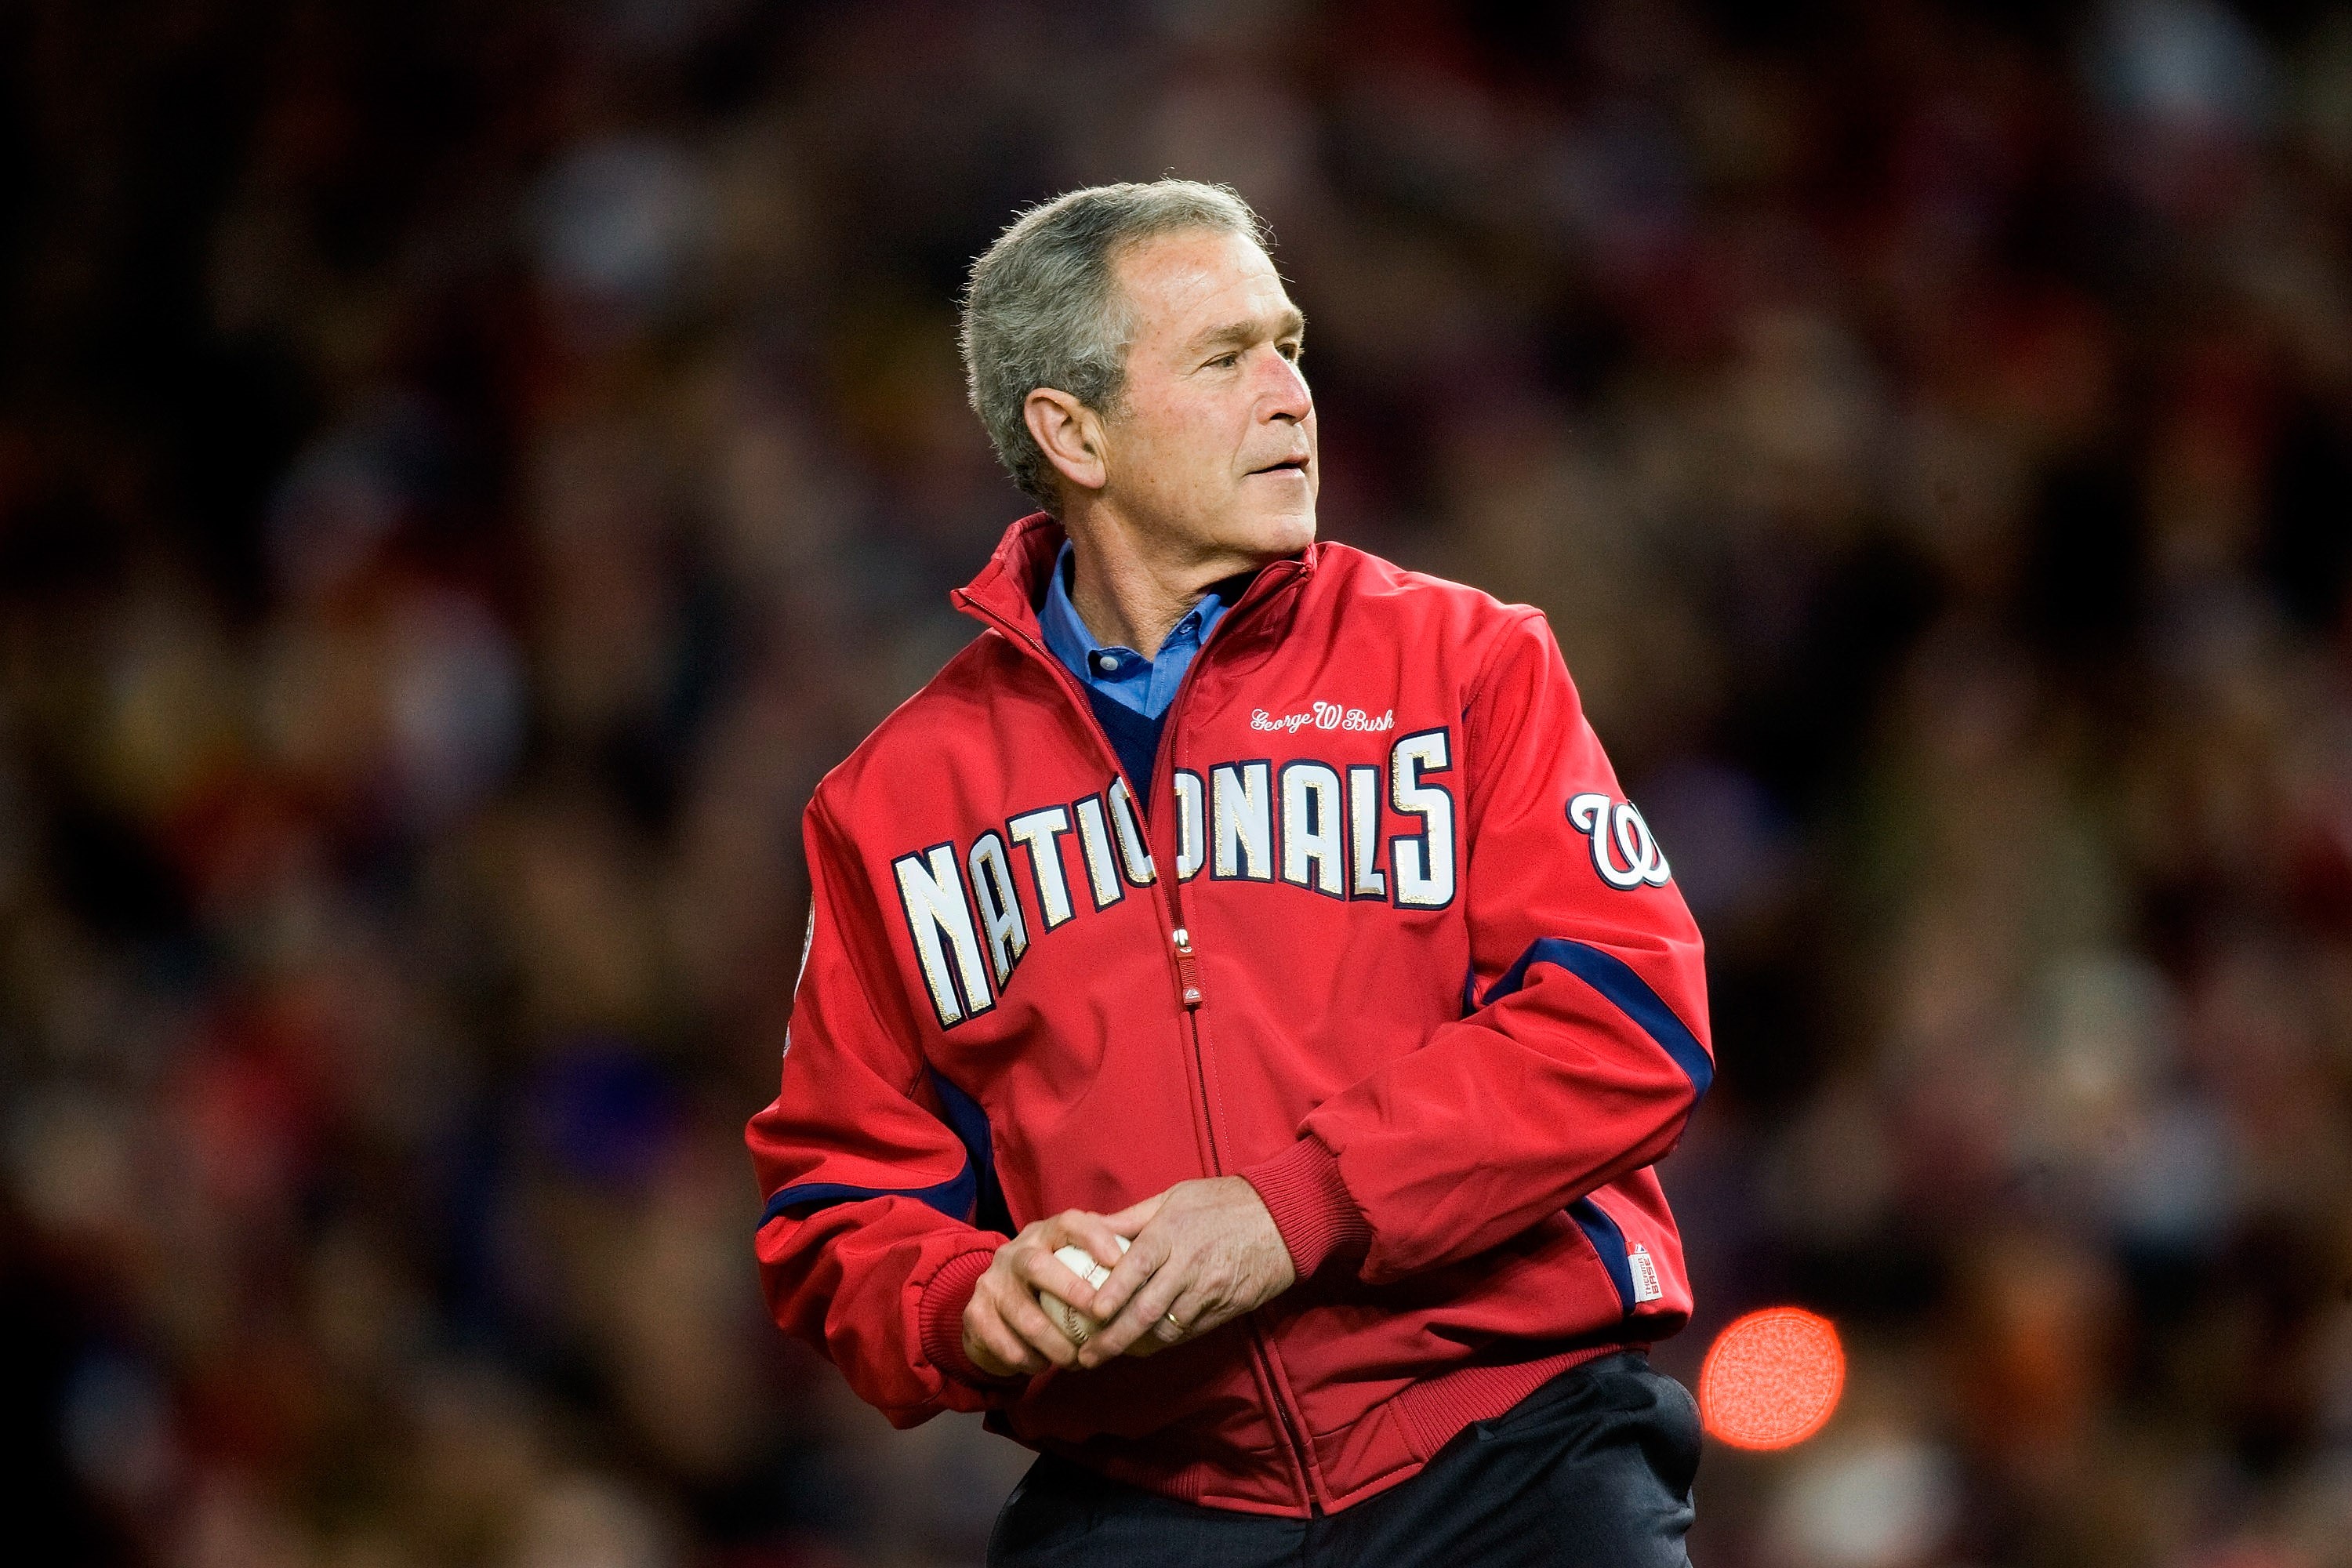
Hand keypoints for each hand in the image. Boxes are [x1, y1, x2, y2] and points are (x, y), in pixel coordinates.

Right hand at [963, 1210, 1128, 1378]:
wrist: (994, 1310)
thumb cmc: (1051, 1287)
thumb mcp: (1073, 1267)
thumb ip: (1104, 1263)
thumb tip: (1150, 1268)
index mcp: (1044, 1234)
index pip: (1069, 1223)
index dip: (1094, 1238)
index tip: (1121, 1261)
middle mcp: (1013, 1253)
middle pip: (1037, 1265)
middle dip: (1070, 1290)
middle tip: (1099, 1315)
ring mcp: (990, 1282)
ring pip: (1021, 1312)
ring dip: (1052, 1341)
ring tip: (1075, 1359)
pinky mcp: (974, 1314)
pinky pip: (1002, 1341)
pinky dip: (1026, 1358)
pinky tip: (1042, 1366)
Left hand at [1075, 1176, 1295, 1367]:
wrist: (1282, 1219)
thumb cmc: (1223, 1202)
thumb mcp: (1175, 1196)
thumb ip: (1132, 1218)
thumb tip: (1091, 1227)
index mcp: (1172, 1233)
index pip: (1137, 1267)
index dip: (1114, 1292)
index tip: (1092, 1313)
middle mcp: (1188, 1266)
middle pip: (1147, 1310)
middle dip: (1114, 1338)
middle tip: (1086, 1356)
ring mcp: (1209, 1292)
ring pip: (1167, 1329)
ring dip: (1136, 1345)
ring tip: (1108, 1354)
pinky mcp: (1226, 1310)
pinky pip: (1189, 1333)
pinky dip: (1164, 1342)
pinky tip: (1145, 1345)